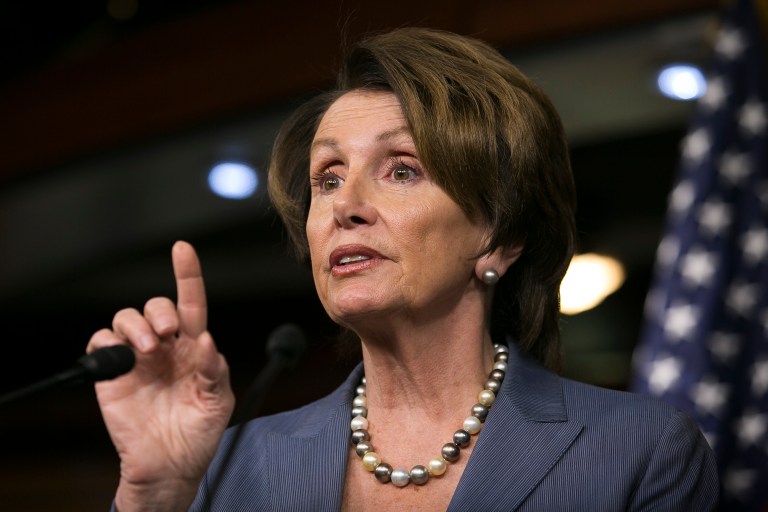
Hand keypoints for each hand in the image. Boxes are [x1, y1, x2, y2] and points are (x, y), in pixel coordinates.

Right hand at [87, 241, 234, 510]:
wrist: (171, 464)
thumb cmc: (198, 431)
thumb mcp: (218, 400)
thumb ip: (214, 368)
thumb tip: (205, 340)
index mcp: (193, 347)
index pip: (191, 303)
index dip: (187, 275)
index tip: (183, 249)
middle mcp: (164, 346)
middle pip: (155, 305)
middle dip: (160, 310)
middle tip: (168, 334)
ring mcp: (136, 357)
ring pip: (126, 317)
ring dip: (136, 325)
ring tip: (148, 348)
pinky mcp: (111, 372)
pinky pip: (100, 341)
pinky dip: (108, 342)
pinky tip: (123, 359)